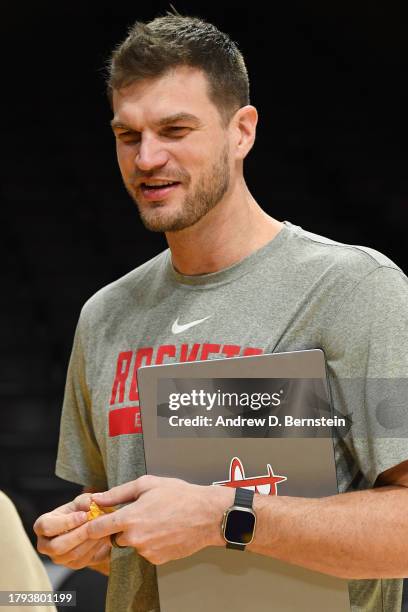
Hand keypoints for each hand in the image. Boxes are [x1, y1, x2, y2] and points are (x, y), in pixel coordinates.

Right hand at [34, 493, 111, 571]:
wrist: (88, 525)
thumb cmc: (80, 510)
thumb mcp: (81, 501)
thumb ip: (85, 501)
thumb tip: (91, 503)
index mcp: (42, 525)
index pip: (46, 527)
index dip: (65, 522)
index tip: (84, 515)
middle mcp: (45, 545)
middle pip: (57, 546)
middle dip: (79, 535)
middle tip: (96, 524)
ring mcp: (57, 557)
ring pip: (72, 554)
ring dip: (89, 541)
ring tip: (103, 529)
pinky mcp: (72, 564)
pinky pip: (83, 560)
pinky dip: (95, 548)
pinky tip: (103, 537)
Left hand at [87, 475, 233, 564]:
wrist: (206, 515)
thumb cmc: (179, 495)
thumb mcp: (147, 484)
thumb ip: (118, 493)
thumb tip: (98, 498)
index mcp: (130, 518)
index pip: (97, 528)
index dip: (92, 524)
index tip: (92, 520)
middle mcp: (135, 538)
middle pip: (115, 536)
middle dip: (122, 526)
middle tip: (140, 513)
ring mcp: (146, 551)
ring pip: (133, 543)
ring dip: (138, 534)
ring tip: (158, 519)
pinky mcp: (157, 560)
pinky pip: (146, 551)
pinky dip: (151, 542)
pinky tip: (164, 530)